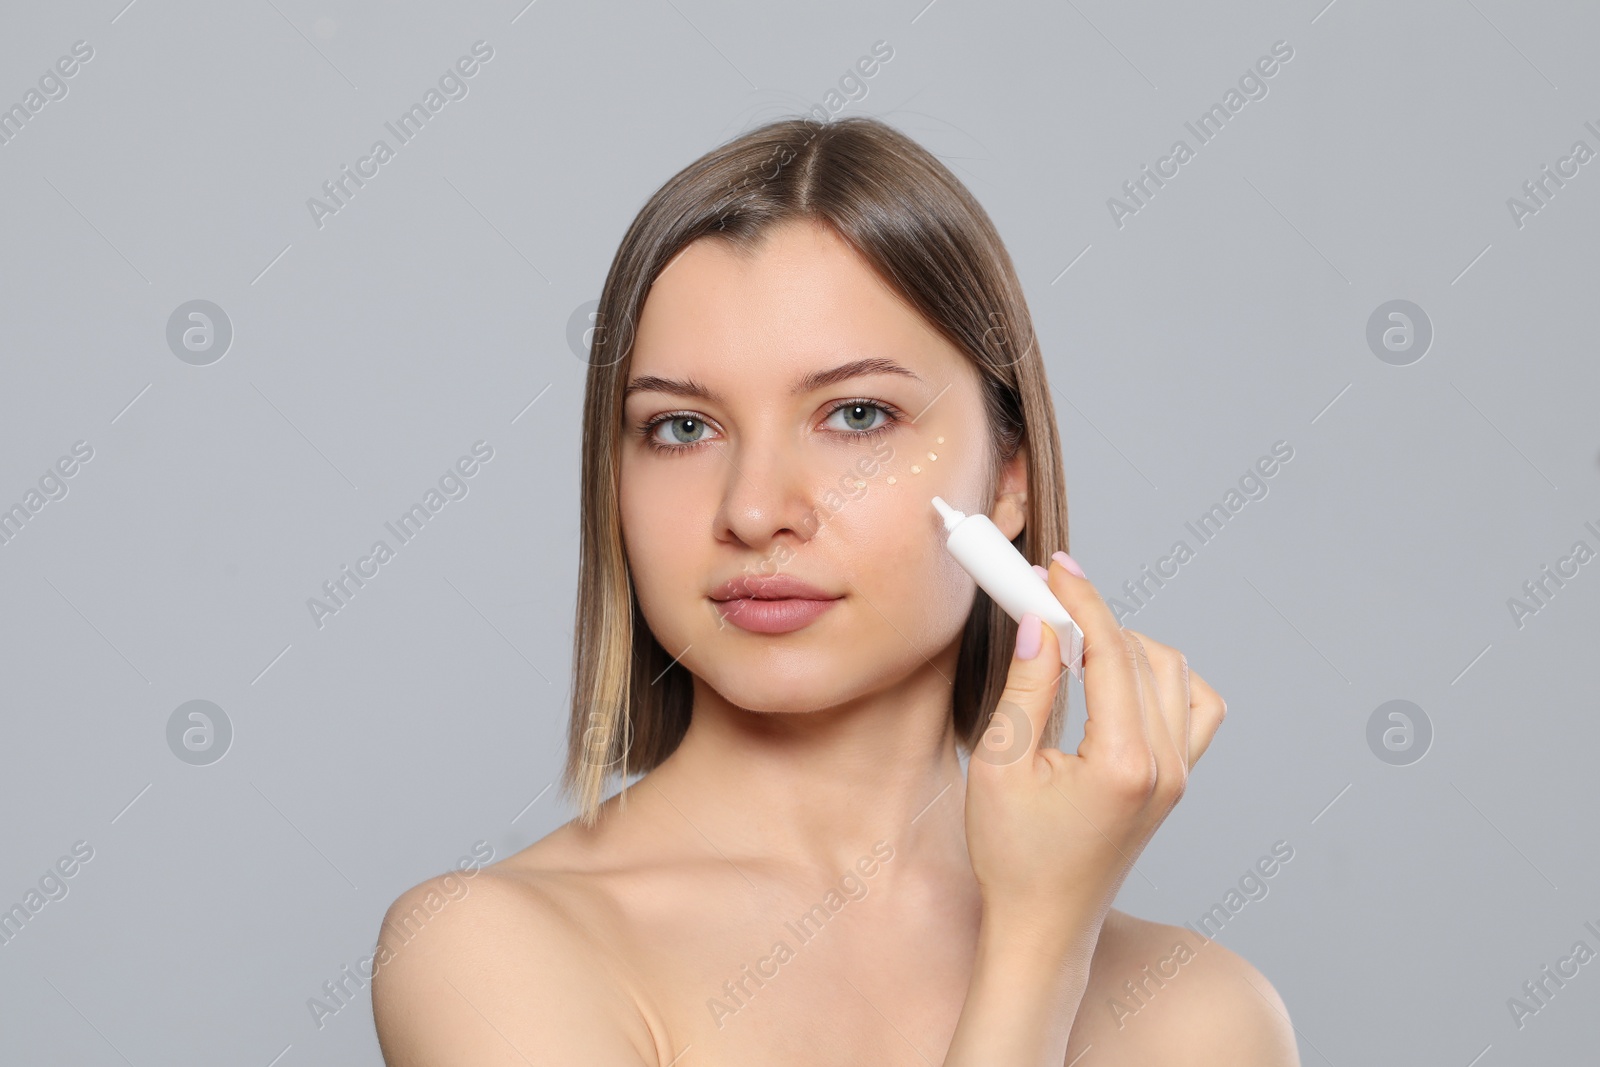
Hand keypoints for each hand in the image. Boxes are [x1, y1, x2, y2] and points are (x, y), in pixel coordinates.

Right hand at [963, 552, 1226, 942]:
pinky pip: (1193, 706)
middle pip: (1145, 653)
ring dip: (1128, 645)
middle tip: (1044, 603)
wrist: (1045, 923)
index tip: (1051, 570)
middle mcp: (1167, 766)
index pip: (1112, 651)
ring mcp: (1181, 775)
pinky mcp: (1179, 781)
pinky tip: (1117, 681)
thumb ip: (1027, 687)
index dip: (1081, 600)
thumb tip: (1040, 624)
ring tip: (1073, 646)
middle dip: (1096, 618)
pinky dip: (1160, 678)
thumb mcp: (999, 764)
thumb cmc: (1013, 855)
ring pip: (1175, 673)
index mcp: (1124, 763)